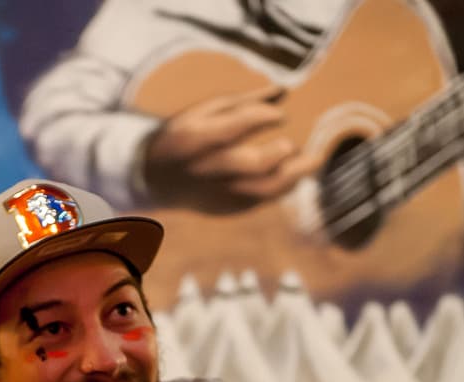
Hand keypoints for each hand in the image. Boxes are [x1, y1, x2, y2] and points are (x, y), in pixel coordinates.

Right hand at [142, 84, 320, 213]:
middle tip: (291, 144)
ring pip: (262, 189)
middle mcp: (205, 168)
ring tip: (312, 160)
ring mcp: (215, 193)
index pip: (236, 125)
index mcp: (195, 137)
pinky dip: (283, 187)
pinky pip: (262, 200)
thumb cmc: (183, 136)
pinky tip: (295, 175)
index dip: (265, 118)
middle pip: (251, 164)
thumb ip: (242, 103)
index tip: (281, 116)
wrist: (152, 179)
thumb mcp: (202, 111)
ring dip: (293, 175)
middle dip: (279, 153)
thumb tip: (284, 91)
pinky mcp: (224, 208)